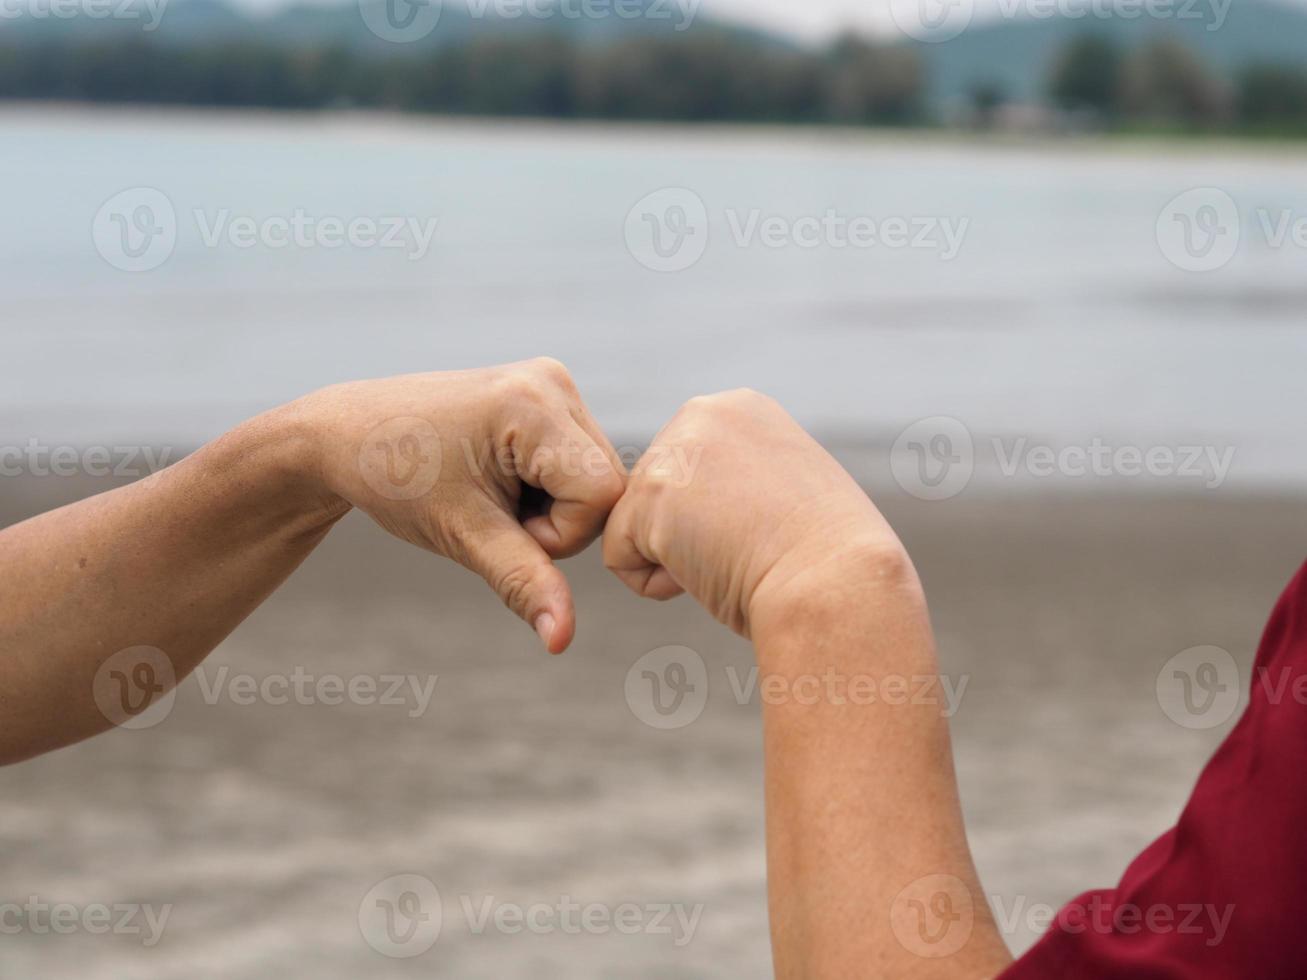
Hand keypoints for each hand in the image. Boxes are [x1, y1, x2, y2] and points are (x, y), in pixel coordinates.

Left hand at [299, 358, 625, 652]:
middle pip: (605, 487)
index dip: (558, 534)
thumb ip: (524, 581)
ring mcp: (550, 384)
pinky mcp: (543, 394)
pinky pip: (577, 462)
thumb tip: (563, 639)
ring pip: (595, 479)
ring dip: (551, 507)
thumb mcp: (463, 535)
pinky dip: (546, 488)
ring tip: (490, 494)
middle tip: (490, 513)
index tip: (497, 525)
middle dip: (555, 522)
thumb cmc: (395, 481)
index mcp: (534, 404)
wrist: (346, 437)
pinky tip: (499, 480)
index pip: (601, 497)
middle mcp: (552, 383)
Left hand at [603, 390, 909, 637]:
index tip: (771, 530)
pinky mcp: (648, 496)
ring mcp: (673, 451)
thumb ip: (737, 478)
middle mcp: (704, 413)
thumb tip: (699, 507)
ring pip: (637, 526)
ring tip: (736, 557)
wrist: (836, 584)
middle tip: (754, 547)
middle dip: (693, 537)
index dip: (724, 520)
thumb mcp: (784, 489)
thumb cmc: (826, 559)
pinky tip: (709, 574)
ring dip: (680, 560)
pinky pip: (619, 558)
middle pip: (657, 496)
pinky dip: (657, 585)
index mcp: (742, 409)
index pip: (691, 474)